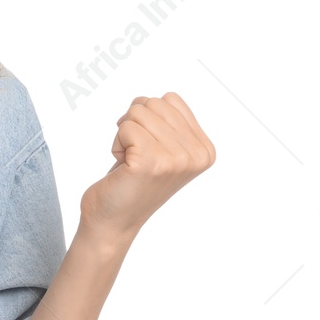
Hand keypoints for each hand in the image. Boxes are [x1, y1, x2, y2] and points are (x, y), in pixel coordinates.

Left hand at [79, 93, 214, 245]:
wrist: (113, 220)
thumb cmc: (132, 180)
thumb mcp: (164, 147)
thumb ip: (171, 121)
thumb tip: (164, 98)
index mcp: (205, 149)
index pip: (170, 99)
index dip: (148, 117)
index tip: (148, 146)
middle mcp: (196, 155)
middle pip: (153, 103)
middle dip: (134, 123)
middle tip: (135, 154)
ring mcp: (176, 160)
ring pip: (137, 112)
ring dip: (124, 134)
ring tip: (130, 161)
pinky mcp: (151, 163)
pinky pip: (125, 127)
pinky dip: (116, 143)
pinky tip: (124, 166)